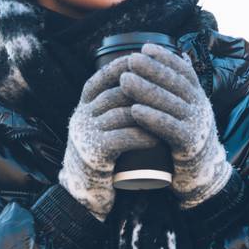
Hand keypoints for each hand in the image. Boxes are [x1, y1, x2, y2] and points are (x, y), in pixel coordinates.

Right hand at [59, 55, 159, 220]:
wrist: (84, 187)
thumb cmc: (100, 152)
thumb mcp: (98, 124)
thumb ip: (111, 105)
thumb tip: (136, 77)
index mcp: (82, 106)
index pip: (99, 80)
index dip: (119, 68)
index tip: (141, 60)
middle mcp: (81, 116)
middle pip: (114, 94)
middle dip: (141, 89)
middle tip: (166, 89)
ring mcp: (86, 134)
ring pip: (121, 114)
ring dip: (147, 113)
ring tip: (167, 114)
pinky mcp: (95, 152)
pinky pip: (123, 138)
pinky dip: (142, 136)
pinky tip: (156, 138)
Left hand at [119, 44, 232, 207]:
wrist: (201, 175)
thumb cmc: (184, 140)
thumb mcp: (184, 112)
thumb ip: (175, 92)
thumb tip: (169, 62)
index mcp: (198, 98)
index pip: (184, 71)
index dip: (166, 58)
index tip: (145, 47)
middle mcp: (201, 108)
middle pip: (176, 84)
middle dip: (153, 69)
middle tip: (131, 60)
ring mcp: (198, 126)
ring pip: (171, 103)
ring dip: (146, 90)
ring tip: (125, 80)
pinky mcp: (190, 145)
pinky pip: (169, 129)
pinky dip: (152, 118)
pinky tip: (135, 111)